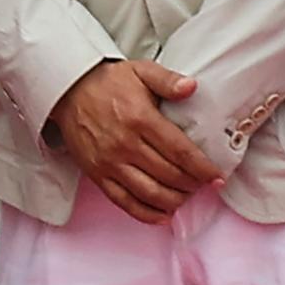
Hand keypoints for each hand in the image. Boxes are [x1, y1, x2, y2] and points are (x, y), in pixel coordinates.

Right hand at [48, 58, 222, 224]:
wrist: (68, 90)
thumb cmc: (107, 82)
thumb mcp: (140, 71)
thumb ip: (168, 80)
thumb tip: (192, 87)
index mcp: (140, 119)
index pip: (180, 151)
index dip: (202, 168)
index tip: (216, 176)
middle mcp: (125, 144)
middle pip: (169, 175)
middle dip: (192, 184)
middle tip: (204, 184)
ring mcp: (110, 163)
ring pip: (150, 193)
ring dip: (174, 200)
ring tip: (186, 196)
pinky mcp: (98, 175)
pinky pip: (124, 202)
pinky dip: (147, 213)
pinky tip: (163, 213)